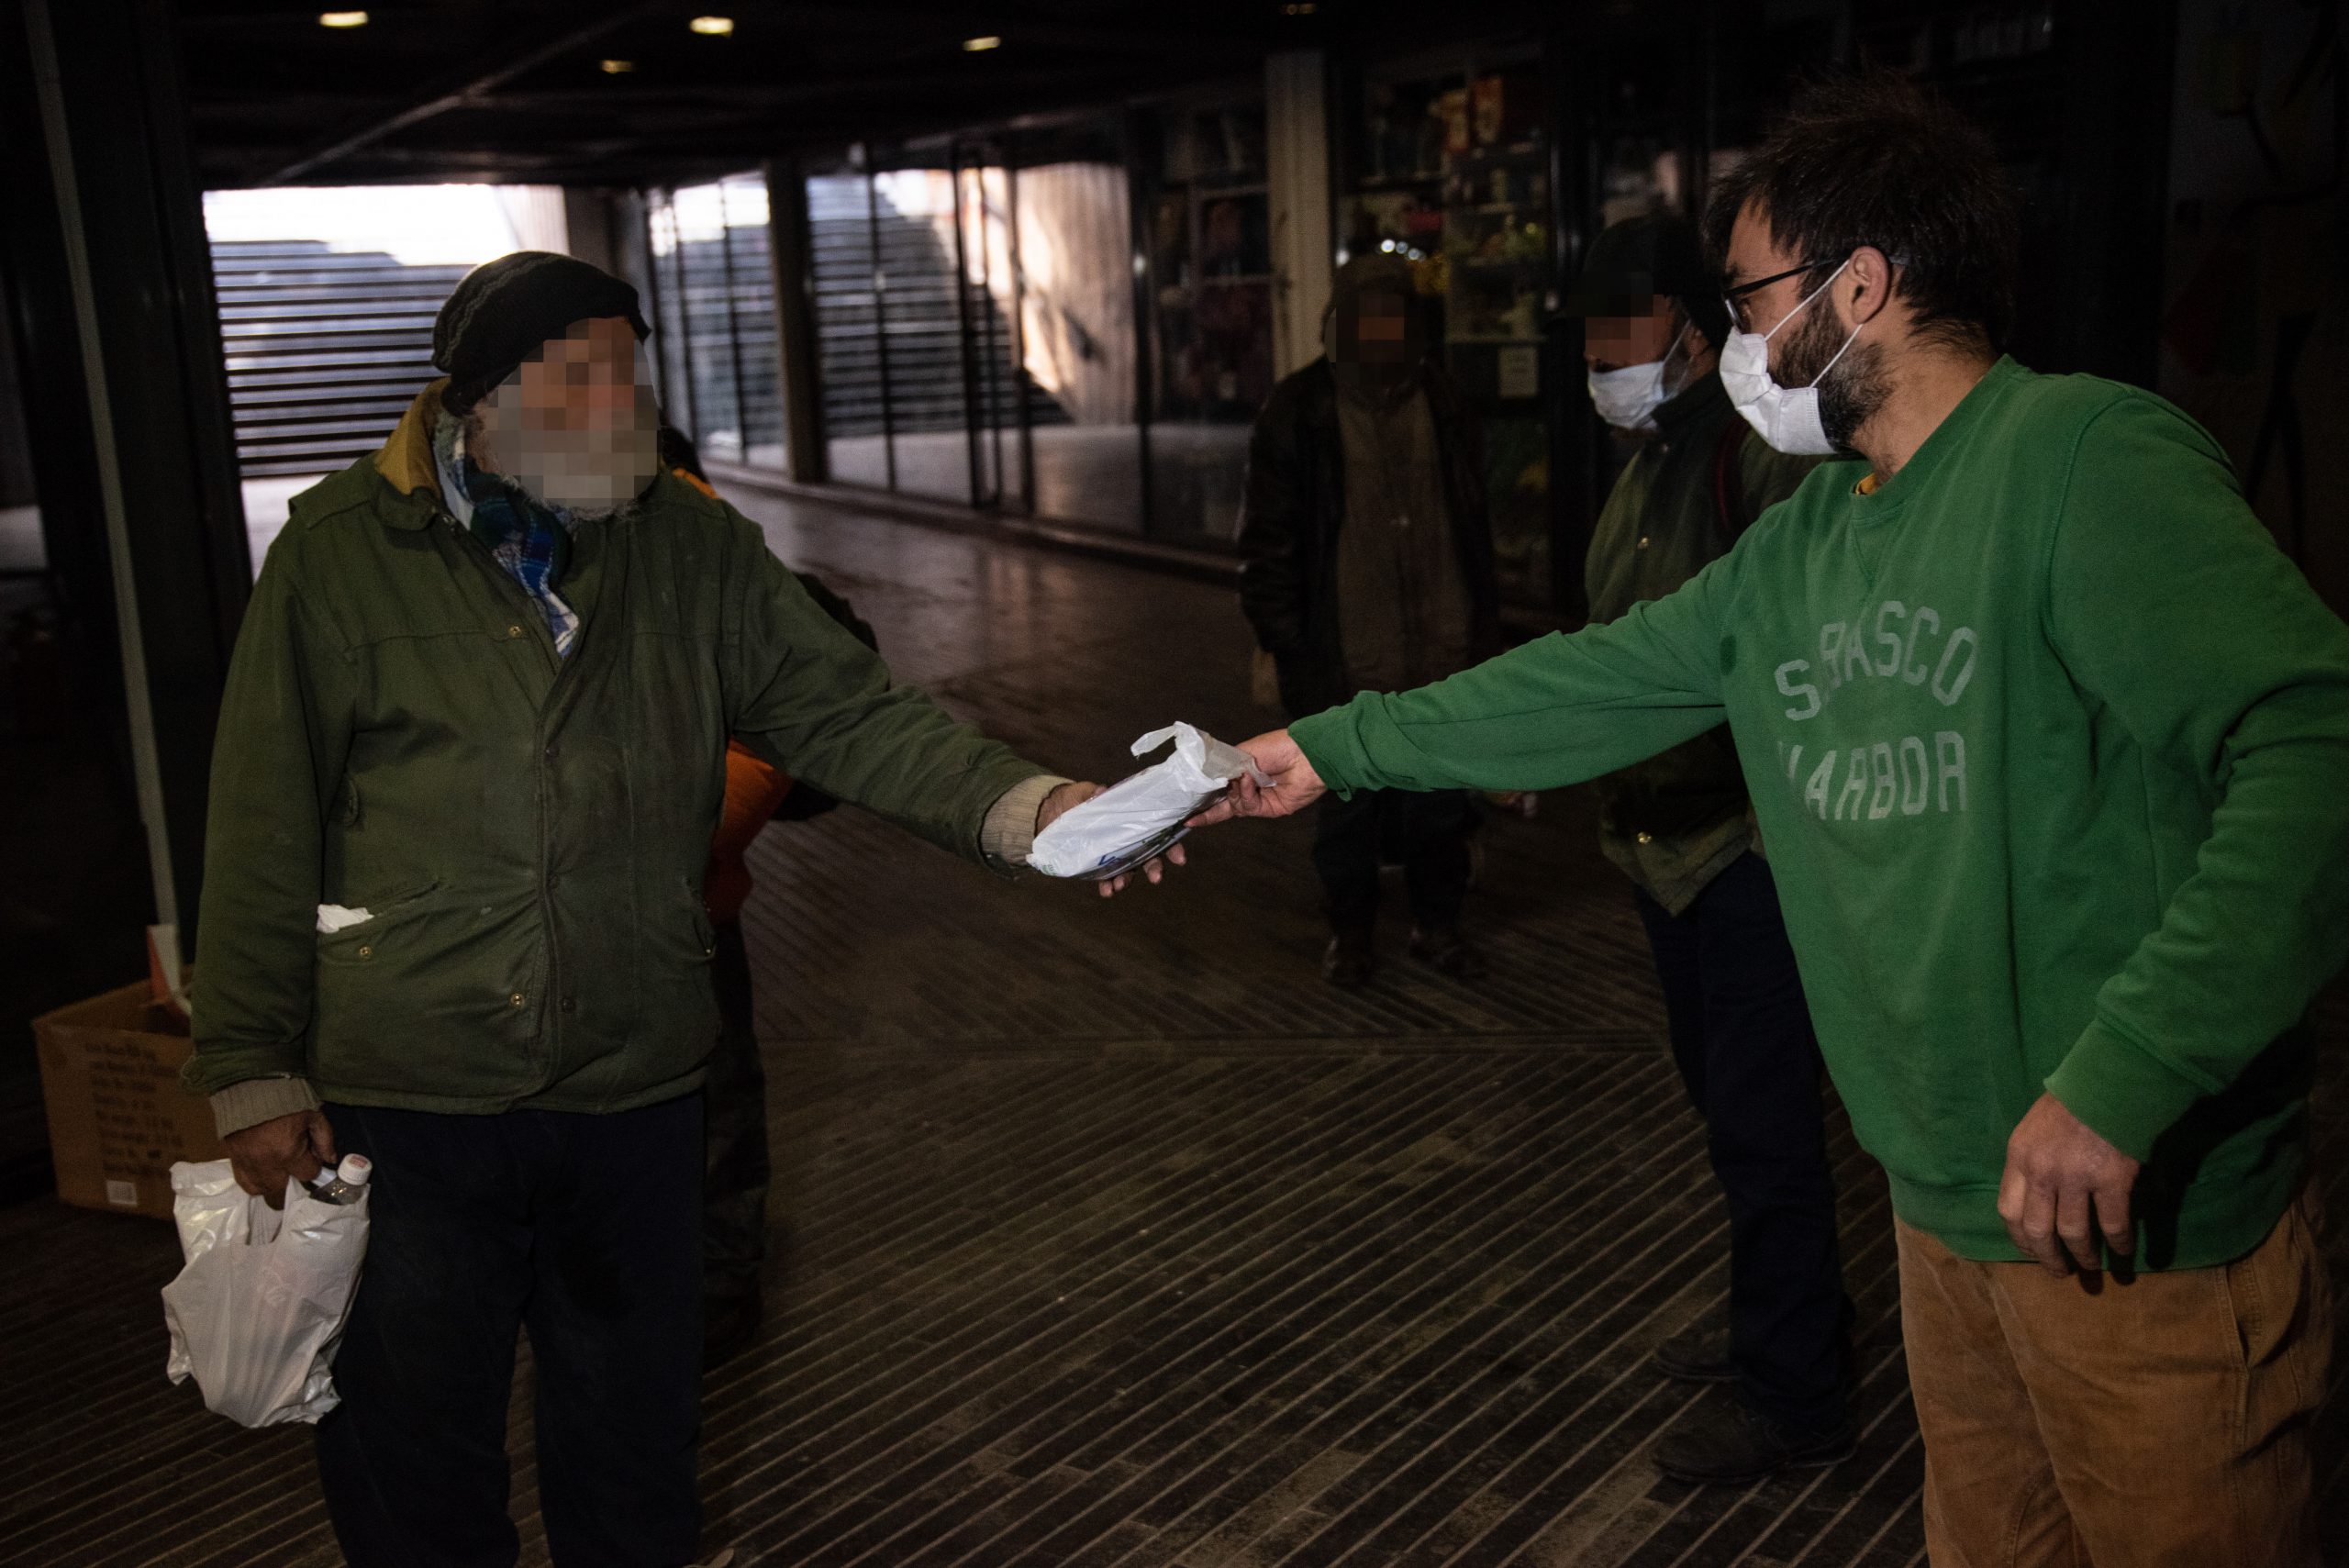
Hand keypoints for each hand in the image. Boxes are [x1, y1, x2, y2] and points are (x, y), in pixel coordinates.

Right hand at [223, 1108, 337, 1205]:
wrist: (250, 1086)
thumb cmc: (286, 1099)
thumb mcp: (313, 1114)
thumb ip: (324, 1139)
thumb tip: (330, 1159)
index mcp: (288, 1152)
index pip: (308, 1174)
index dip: (314, 1165)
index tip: (312, 1155)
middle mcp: (267, 1164)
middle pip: (284, 1190)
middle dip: (293, 1180)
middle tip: (295, 1164)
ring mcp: (248, 1164)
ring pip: (263, 1190)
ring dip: (274, 1185)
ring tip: (279, 1171)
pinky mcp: (234, 1160)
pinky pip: (245, 1183)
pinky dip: (256, 1182)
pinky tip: (263, 1173)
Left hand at [1036, 781, 1186, 897]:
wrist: (1052, 813)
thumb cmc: (1076, 799)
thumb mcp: (1086, 793)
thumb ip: (1096, 794)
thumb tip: (1104, 791)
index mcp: (1134, 820)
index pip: (1159, 832)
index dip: (1172, 845)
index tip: (1179, 859)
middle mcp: (1130, 839)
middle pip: (1149, 855)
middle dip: (1154, 868)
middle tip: (1156, 878)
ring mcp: (1116, 853)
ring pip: (1130, 869)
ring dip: (1128, 879)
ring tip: (1120, 886)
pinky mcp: (1100, 864)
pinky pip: (1107, 877)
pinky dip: (1108, 885)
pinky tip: (1107, 892)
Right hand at [1187, 729, 1325, 824]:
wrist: (1305, 755)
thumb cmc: (1277, 747)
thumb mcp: (1244, 752)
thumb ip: (1224, 767)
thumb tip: (1208, 779)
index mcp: (1241, 771)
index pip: (1217, 787)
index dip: (1202, 795)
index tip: (1185, 802)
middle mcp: (1248, 787)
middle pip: (1222, 804)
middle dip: (1206, 811)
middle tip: (1190, 816)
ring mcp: (1258, 799)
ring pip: (1233, 806)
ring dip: (1233, 792)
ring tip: (1239, 779)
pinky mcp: (1268, 809)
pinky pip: (1248, 807)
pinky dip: (1245, 794)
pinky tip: (1248, 782)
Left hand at [1996, 1092, 2139, 1274]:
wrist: (2111, 1080)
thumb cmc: (2073, 1101)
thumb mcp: (2034, 1127)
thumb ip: (2031, 1161)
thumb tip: (2037, 1199)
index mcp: (2018, 1156)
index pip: (2008, 1210)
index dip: (2019, 1238)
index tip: (2030, 1251)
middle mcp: (2042, 1171)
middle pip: (2037, 1230)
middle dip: (2048, 1258)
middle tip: (2060, 1273)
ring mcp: (2076, 1177)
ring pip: (2073, 1233)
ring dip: (2083, 1257)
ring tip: (2092, 1269)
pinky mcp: (2112, 1180)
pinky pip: (2112, 1224)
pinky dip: (2118, 1244)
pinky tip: (2122, 1253)